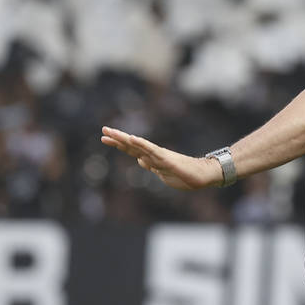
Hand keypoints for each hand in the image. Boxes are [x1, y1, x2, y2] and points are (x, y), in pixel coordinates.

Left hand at [101, 127, 222, 189]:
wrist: (201, 175)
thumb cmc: (184, 174)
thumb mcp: (162, 172)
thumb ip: (152, 165)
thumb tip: (140, 160)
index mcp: (152, 157)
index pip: (131, 149)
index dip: (118, 143)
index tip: (104, 138)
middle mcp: (154, 153)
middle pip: (132, 145)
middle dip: (117, 138)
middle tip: (103, 130)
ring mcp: (160, 155)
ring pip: (139, 145)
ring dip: (125, 139)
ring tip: (112, 132)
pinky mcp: (166, 158)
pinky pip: (152, 150)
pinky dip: (141, 144)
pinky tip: (132, 138)